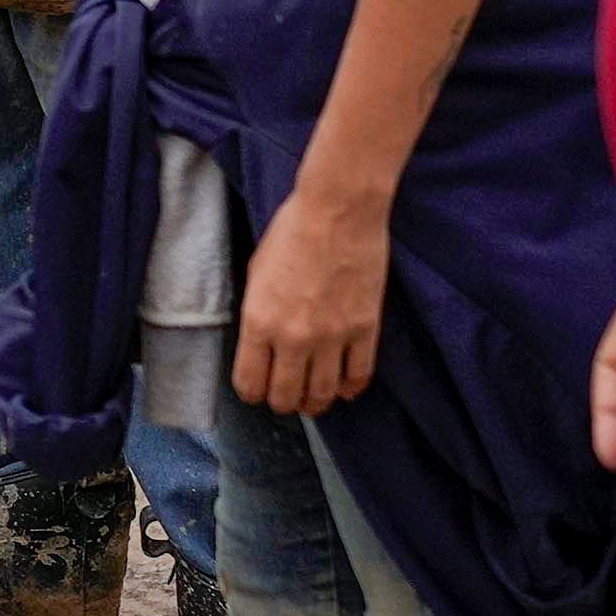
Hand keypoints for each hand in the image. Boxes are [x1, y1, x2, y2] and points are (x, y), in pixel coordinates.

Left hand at [235, 183, 393, 414]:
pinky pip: (359, 376)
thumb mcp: (256, 274)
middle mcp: (294, 337)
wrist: (337, 212)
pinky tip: (345, 388)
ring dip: (316, 403)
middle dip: (283, 403)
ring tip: (313, 401)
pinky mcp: (365, 330)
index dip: (252, 393)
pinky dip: (351, 389)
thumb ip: (258, 314)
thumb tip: (261, 344)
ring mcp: (333, 337)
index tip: (256, 391)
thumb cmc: (291, 234)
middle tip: (285, 400)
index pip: (250, 383)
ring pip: (323, 394)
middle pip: (286, 396)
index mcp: (259, 322)